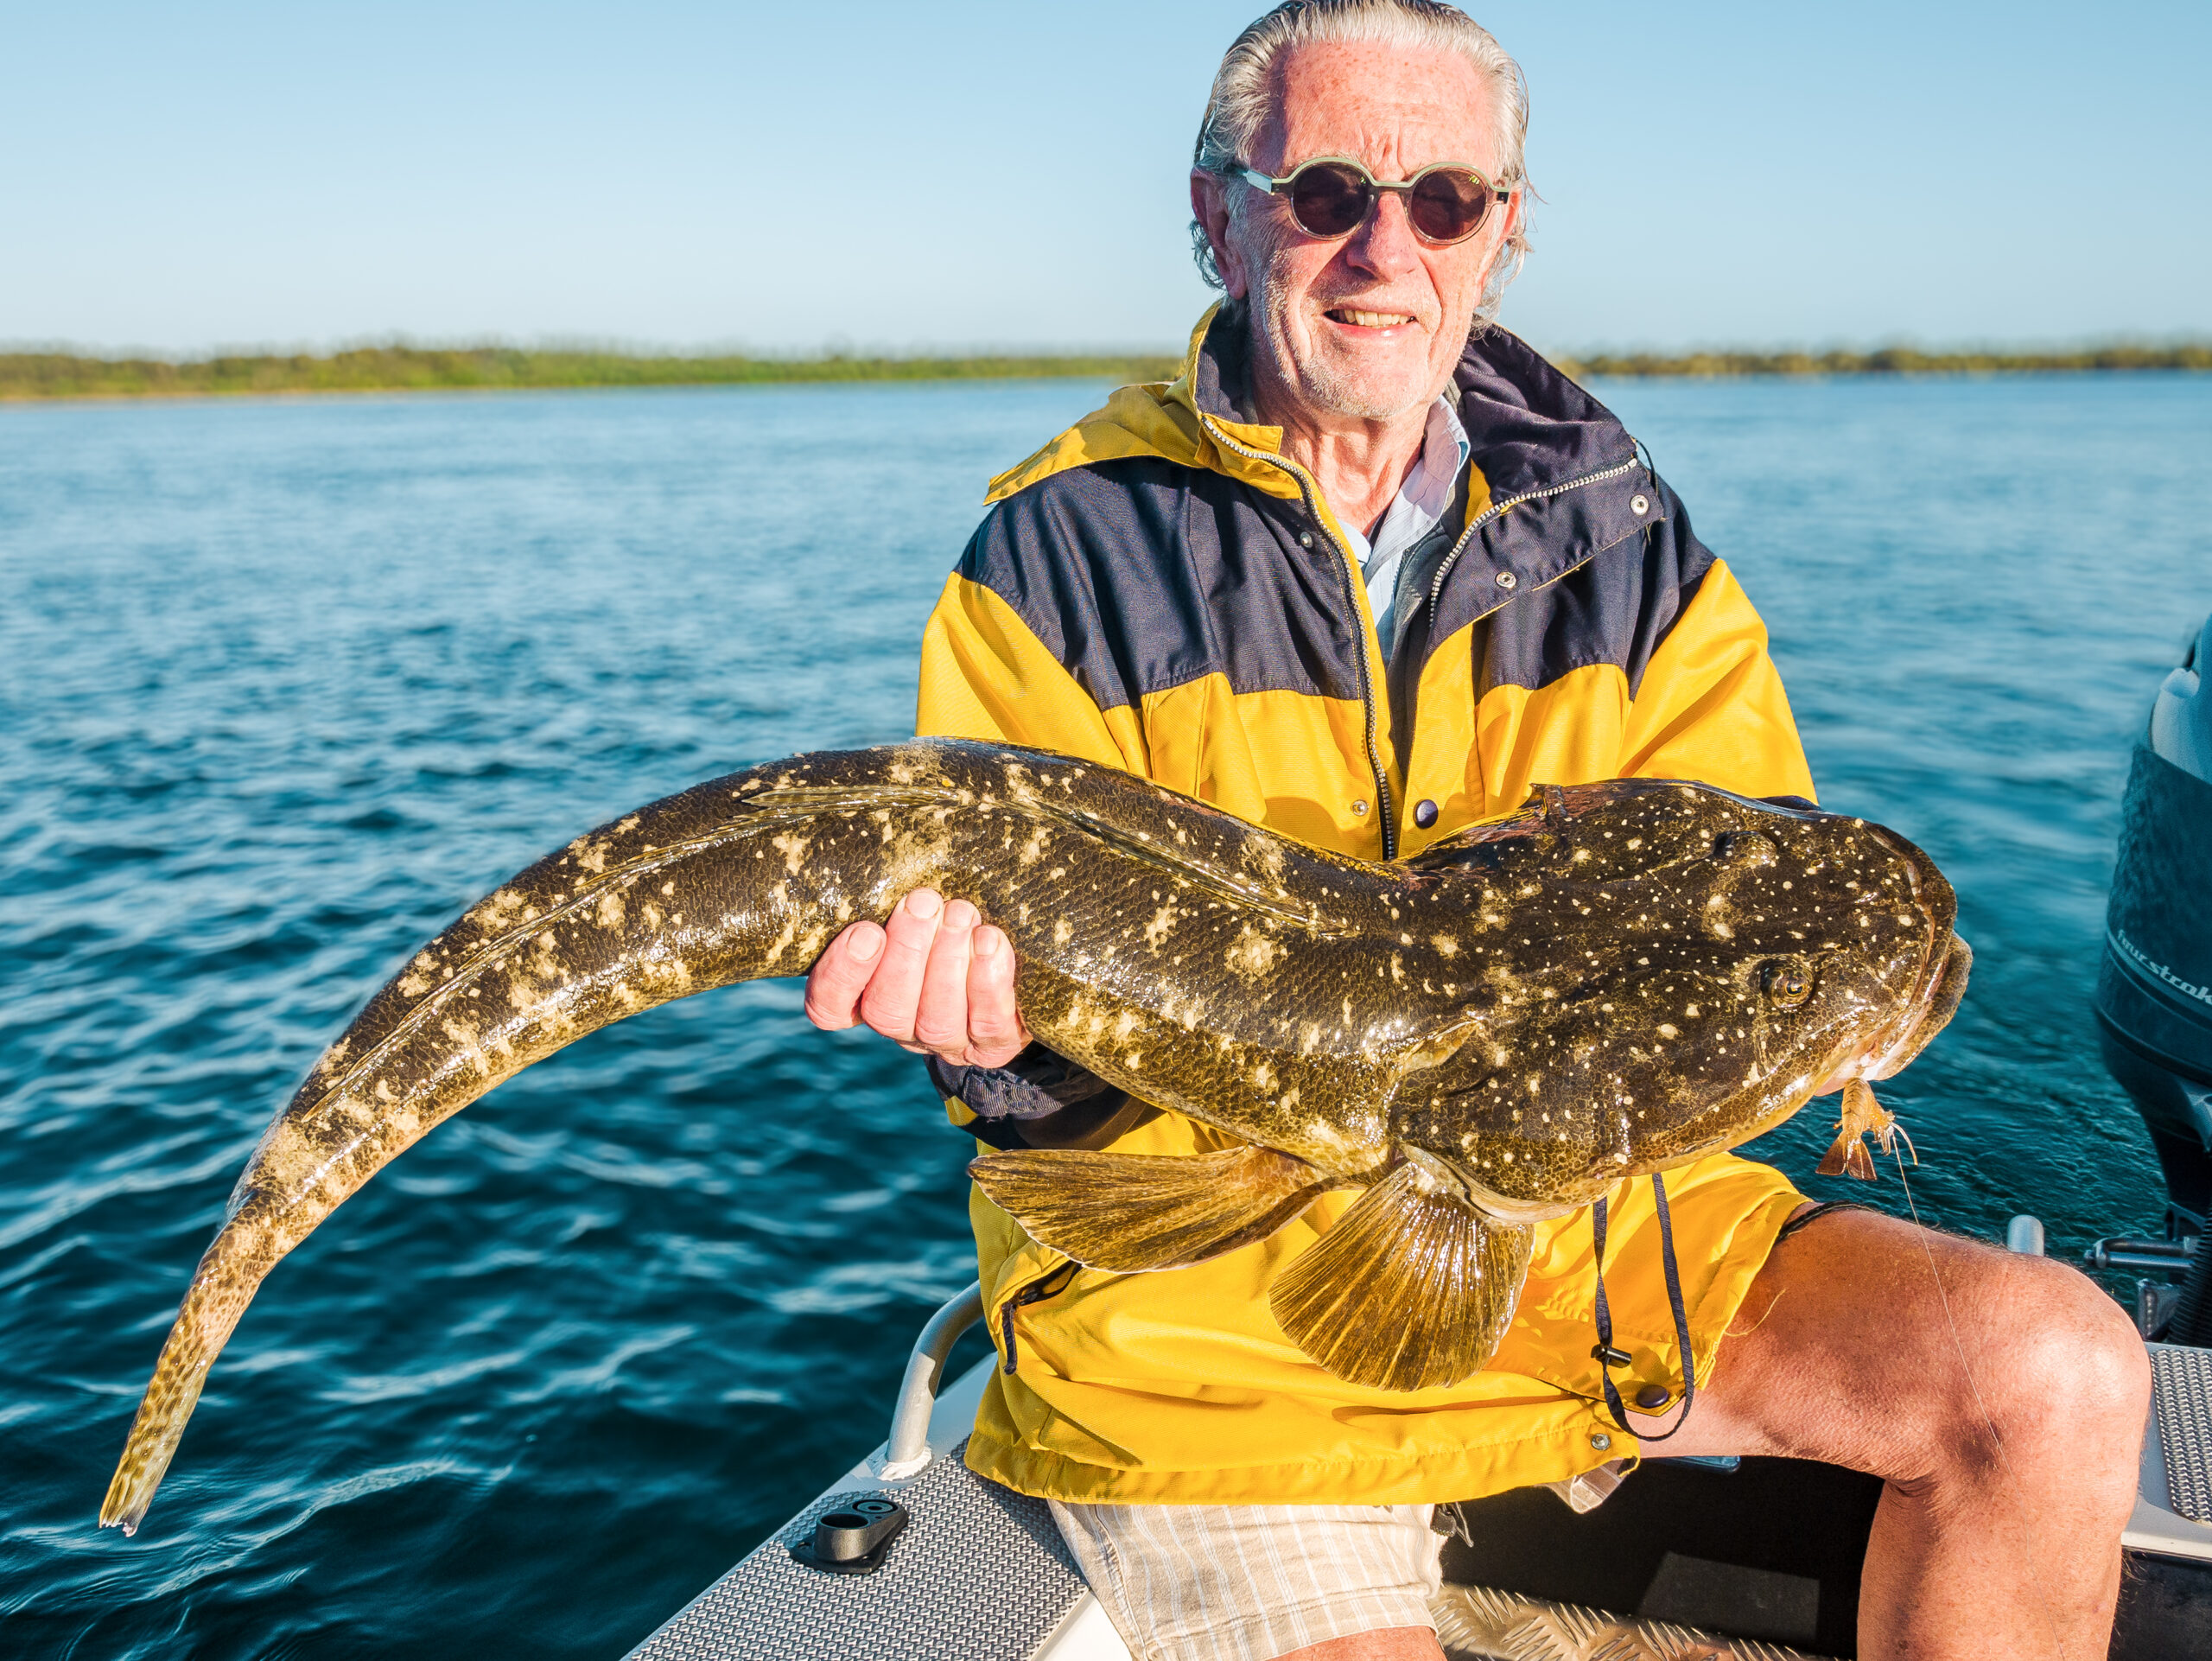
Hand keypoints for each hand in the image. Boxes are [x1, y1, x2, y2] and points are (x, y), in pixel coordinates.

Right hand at [804, 888, 1030, 1068]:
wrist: (1019, 968)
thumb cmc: (951, 919)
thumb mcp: (919, 908)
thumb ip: (897, 895)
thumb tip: (888, 838)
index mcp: (868, 996)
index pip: (830, 1006)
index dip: (842, 974)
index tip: (866, 929)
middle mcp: (903, 1025)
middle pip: (886, 1010)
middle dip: (906, 953)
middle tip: (925, 902)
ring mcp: (948, 1041)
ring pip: (936, 1020)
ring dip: (947, 963)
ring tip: (961, 913)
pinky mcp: (994, 1045)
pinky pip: (987, 1025)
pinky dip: (988, 981)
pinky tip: (990, 940)